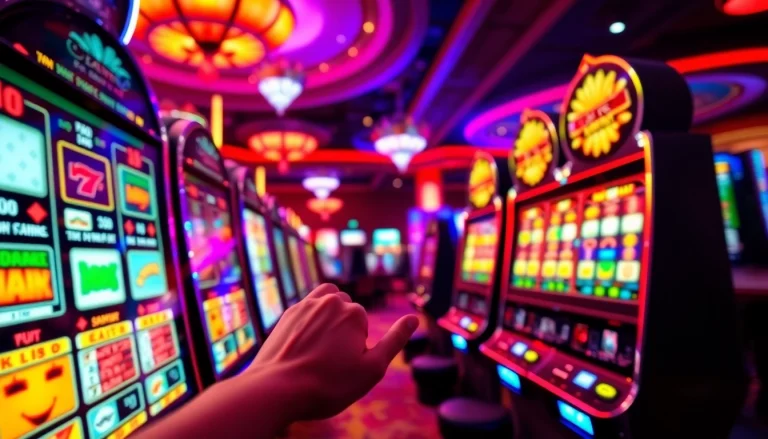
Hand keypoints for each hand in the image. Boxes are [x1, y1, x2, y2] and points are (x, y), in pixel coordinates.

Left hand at [247, 283, 418, 419]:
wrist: (276, 390)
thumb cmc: (327, 385)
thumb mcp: (371, 369)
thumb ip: (395, 341)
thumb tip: (414, 319)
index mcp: (353, 312)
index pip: (362, 323)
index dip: (357, 346)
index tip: (343, 366)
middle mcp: (329, 301)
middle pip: (345, 309)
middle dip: (343, 329)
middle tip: (331, 360)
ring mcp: (305, 305)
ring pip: (326, 302)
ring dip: (328, 317)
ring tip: (321, 345)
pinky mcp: (287, 314)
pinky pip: (306, 309)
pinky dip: (309, 322)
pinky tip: (304, 346)